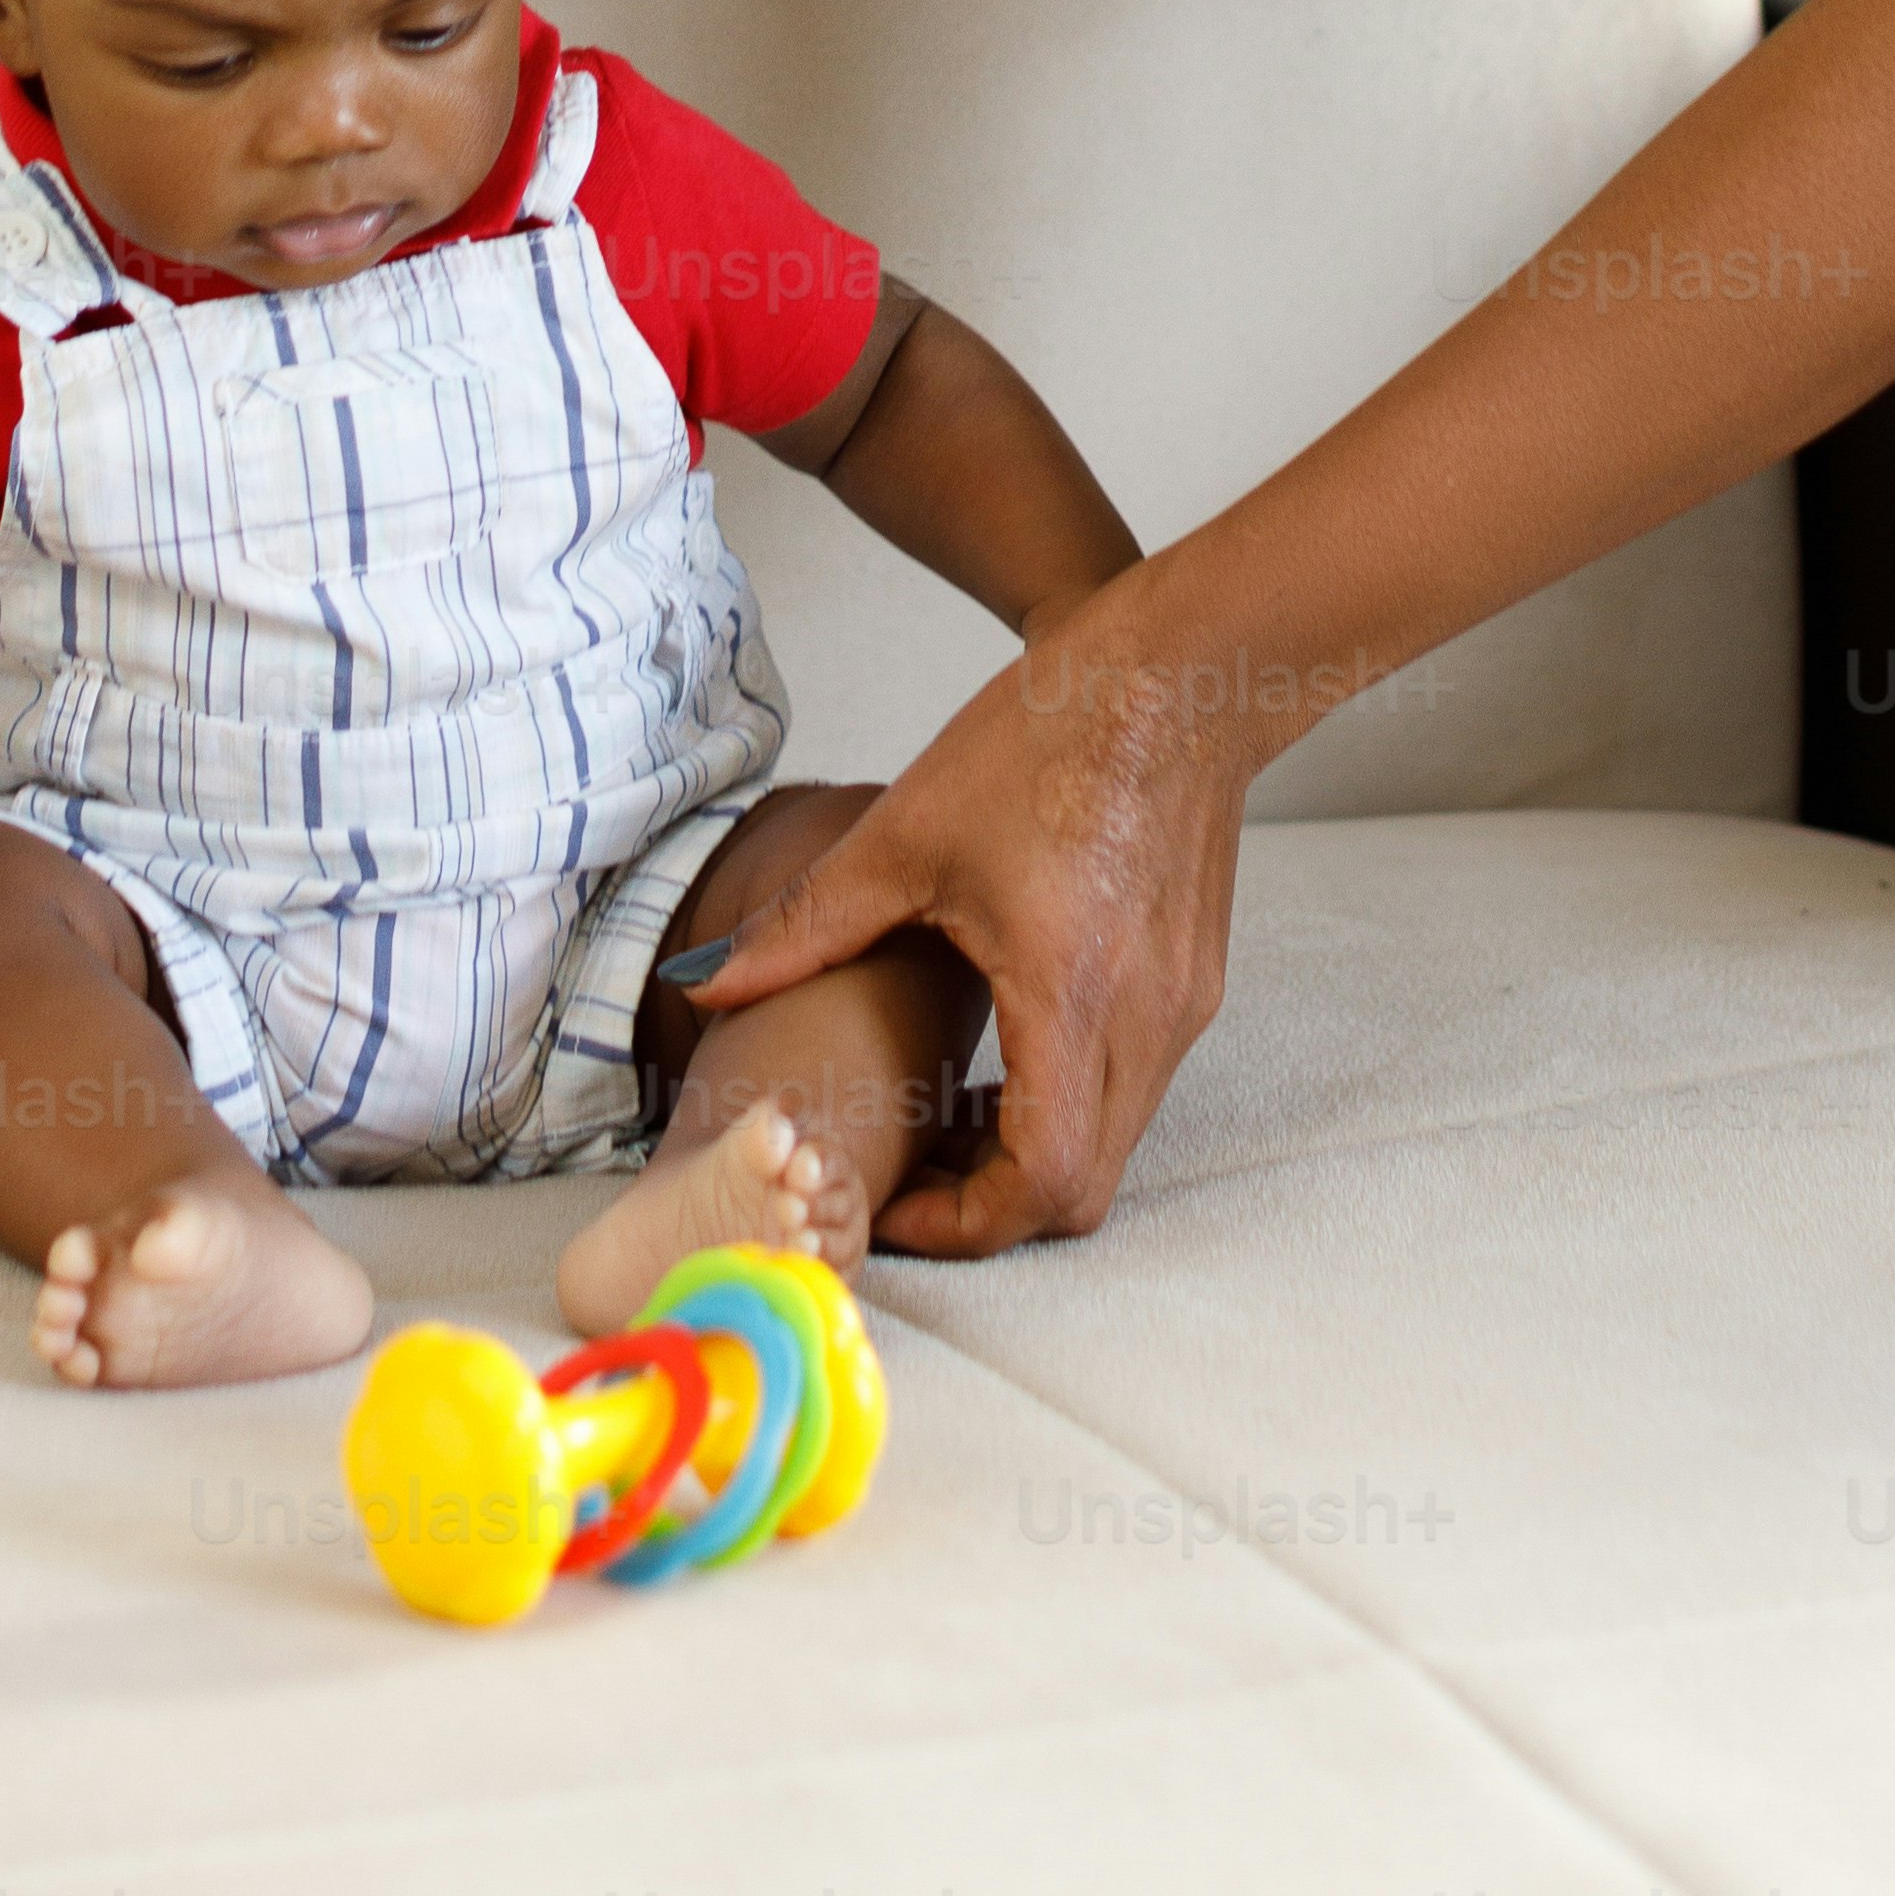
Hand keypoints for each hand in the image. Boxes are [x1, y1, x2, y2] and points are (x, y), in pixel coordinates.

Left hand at [683, 566, 1247, 1251]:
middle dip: (988, 1204)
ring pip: (1114, 1142)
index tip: (894, 1206)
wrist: (1183, 670)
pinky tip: (1008, 1047)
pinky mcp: (1192, 980)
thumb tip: (702, 986)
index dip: (962, 1225)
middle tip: (912, 1171)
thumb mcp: (904, 836)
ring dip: (1028, 1151)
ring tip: (950, 1108)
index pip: (1042, 1184)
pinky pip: (1132, 1085)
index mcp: (1073, 995)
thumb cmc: (1051, 737)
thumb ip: (802, 929)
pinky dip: (1067, 1100)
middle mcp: (1146, 1021)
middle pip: (1081, 1191)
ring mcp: (1182, 1005)